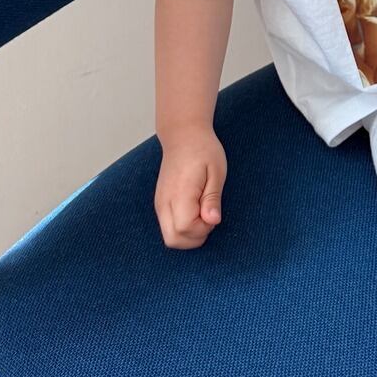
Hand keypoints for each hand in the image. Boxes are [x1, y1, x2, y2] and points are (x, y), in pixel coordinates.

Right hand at [155, 128, 226, 248]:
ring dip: (189, 234)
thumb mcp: (216, 171)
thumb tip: (213, 221)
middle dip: (195, 238)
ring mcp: (159, 204)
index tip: (212, 212)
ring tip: (202, 212)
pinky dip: (182, 228)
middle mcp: (164, 202)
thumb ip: (212, 199)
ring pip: (169, 238)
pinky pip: (169, 227)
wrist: (183, 135)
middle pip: (173, 240)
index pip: (185, 230)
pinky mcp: (160, 203)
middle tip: (208, 216)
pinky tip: (194, 211)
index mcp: (179, 193)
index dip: (203, 228)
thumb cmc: (203, 150)